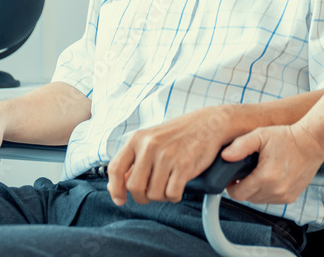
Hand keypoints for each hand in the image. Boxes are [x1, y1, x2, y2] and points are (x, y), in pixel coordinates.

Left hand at [107, 106, 232, 205]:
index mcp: (137, 138)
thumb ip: (134, 160)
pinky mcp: (184, 165)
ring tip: (168, 185)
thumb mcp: (151, 140)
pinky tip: (178, 187)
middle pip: (134, 187)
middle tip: (151, 193)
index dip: (115, 188)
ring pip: (154, 194)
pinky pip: (172, 194)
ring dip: (161, 196)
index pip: (115, 168)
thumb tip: (115, 186)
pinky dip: (174, 196)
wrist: (208, 123)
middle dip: (142, 196)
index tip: (120, 199)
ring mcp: (167, 155)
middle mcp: (150, 145)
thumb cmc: (178, 134)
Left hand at [221, 123, 323, 204]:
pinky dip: (267, 192)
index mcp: (265, 177)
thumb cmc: (287, 137)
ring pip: (259, 201)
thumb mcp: (260, 135)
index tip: (232, 178)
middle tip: (244, 173)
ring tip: (257, 174)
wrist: (312, 143)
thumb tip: (225, 156)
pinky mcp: (291, 197)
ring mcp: (284, 196)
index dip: (231, 186)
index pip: (238, 194)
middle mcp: (276, 190)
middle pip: (248, 198)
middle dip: (243, 187)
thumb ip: (240, 146)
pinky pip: (271, 200)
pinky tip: (269, 178)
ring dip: (255, 191)